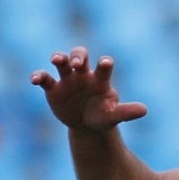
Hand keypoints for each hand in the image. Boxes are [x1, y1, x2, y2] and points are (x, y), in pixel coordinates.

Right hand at [30, 47, 147, 131]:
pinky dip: (38, 76)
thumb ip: (127, 112)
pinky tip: (34, 80)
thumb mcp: (114, 116)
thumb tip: (144, 110)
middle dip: (78, 55)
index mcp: (100, 79)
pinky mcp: (53, 88)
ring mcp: (67, 79)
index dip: (104, 64)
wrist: (87, 124)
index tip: (105, 63)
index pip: (103, 67)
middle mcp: (83, 74)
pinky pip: (44, 78)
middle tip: (76, 63)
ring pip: (61, 62)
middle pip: (79, 55)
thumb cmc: (103, 115)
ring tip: (56, 60)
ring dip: (58, 57)